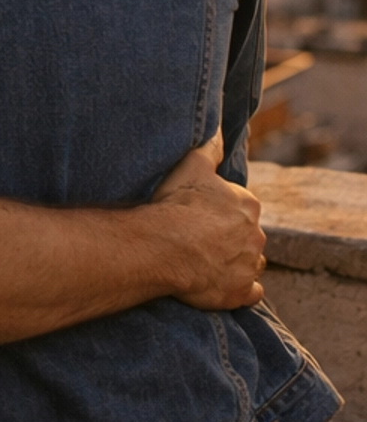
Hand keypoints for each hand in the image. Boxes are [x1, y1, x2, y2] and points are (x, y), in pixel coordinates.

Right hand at [151, 134, 264, 309]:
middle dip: (231, 236)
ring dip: (236, 261)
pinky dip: (240, 289)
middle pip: (247, 235)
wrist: (166, 246)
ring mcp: (250, 266)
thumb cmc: (177, 203)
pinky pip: (250, 292)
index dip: (221, 211)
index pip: (242, 206)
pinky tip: (222, 283)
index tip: (202, 214)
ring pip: (250, 262)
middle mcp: (256, 235)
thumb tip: (218, 128)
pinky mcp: (241, 293)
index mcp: (248, 204)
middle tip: (202, 237)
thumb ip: (210, 147)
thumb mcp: (192, 164)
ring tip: (209, 260)